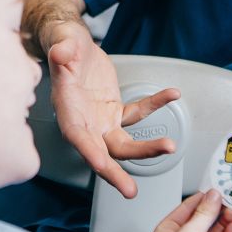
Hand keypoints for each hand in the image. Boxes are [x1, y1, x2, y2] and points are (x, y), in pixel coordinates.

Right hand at [46, 22, 179, 197]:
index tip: (101, 165)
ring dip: (146, 149)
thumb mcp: (61, 41)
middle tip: (130, 190)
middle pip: (101, 152)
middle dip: (116, 172)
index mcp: (68, 110)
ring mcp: (101, 120)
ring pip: (124, 143)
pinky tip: (171, 95)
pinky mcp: (114, 111)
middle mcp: (84, 122)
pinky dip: (155, 105)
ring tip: (170, 147)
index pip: (77, 136)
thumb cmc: (63, 45)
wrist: (72, 45)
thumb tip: (60, 52)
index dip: (88, 151)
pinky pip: (137, 114)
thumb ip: (62, 49)